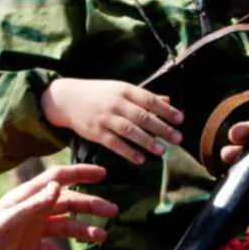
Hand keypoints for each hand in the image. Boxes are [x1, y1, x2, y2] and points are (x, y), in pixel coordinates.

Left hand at [0, 163, 117, 249]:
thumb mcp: (7, 222)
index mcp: (26, 198)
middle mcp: (32, 210)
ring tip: (101, 240)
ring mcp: (31, 229)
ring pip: (65, 226)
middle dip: (91, 205)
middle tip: (113, 212)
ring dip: (83, 231)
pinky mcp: (28, 248)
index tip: (103, 174)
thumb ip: (33, 206)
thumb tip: (59, 187)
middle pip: (68, 202)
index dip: (80, 174)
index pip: (58, 178)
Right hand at [40, 78, 182, 164]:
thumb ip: (145, 96)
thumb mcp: (121, 89)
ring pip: (130, 131)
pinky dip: (128, 152)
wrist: (67, 99)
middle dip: (162, 128)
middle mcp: (116, 103)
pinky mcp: (96, 132)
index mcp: (125, 90)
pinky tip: (140, 159)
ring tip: (162, 151)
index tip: (181, 120)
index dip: (166, 111)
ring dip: (147, 141)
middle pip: (143, 117)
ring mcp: (106, 118)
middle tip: (178, 139)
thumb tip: (168, 101)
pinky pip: (114, 144)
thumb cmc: (99, 94)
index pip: (150, 100)